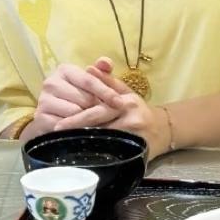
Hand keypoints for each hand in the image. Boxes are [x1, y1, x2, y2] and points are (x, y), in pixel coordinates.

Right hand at [27, 58, 127, 138]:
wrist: (53, 119)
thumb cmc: (77, 99)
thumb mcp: (89, 85)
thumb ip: (100, 73)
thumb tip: (107, 62)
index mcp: (64, 70)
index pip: (89, 80)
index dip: (106, 91)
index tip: (120, 103)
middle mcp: (51, 82)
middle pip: (84, 98)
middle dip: (97, 108)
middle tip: (105, 116)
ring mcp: (44, 100)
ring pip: (76, 112)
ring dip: (88, 120)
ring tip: (93, 124)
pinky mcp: (40, 117)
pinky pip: (66, 126)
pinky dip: (76, 130)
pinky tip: (81, 131)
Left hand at [54, 65, 171, 157]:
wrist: (162, 129)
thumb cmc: (137, 109)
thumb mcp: (124, 91)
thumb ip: (106, 80)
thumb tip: (89, 68)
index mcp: (126, 101)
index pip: (98, 109)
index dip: (77, 116)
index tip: (59, 122)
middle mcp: (131, 118)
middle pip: (99, 124)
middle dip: (77, 128)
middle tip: (58, 133)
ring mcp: (134, 136)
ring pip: (103, 139)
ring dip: (84, 141)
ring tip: (65, 142)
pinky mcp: (136, 151)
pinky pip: (111, 151)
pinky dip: (96, 150)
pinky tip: (82, 152)